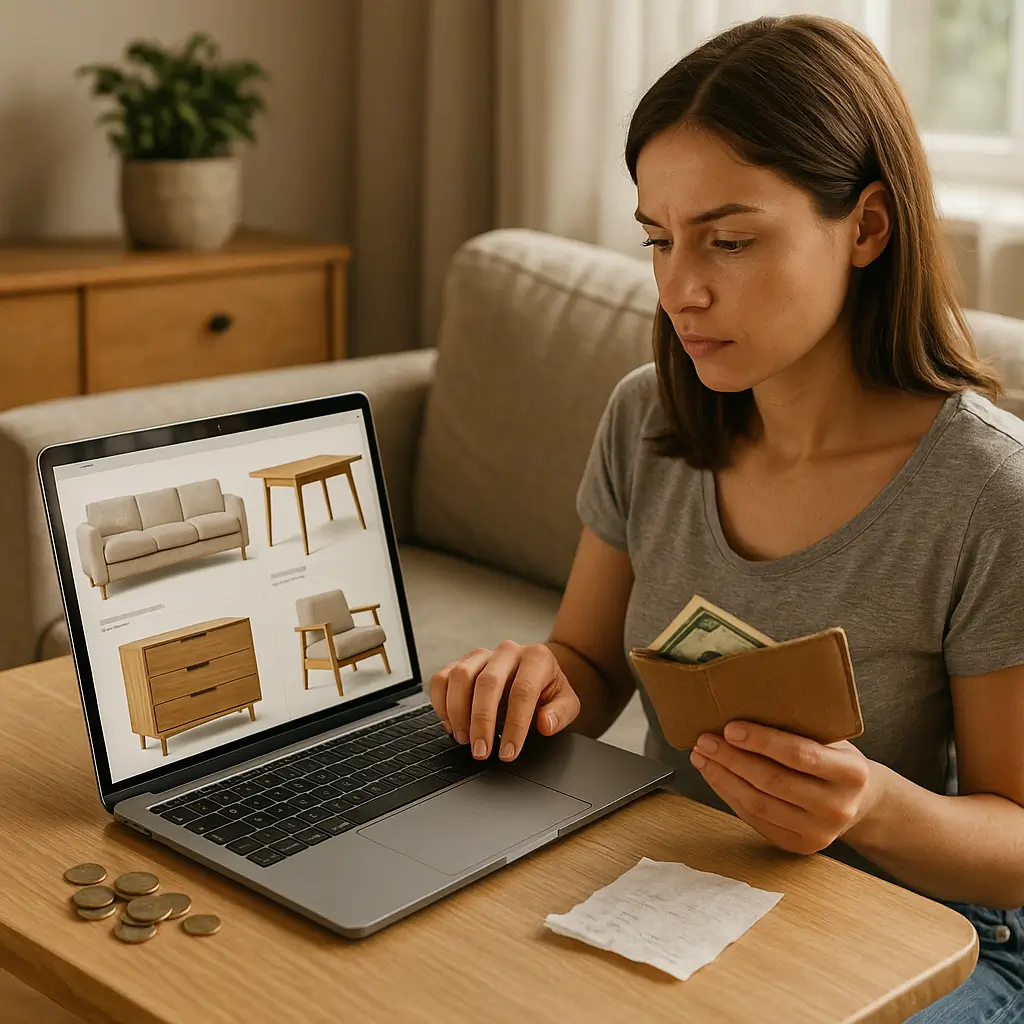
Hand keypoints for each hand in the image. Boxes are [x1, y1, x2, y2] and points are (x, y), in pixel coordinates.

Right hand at [428, 640, 580, 761]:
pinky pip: (441, 678)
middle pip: (487, 682)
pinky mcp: (461, 663)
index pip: (523, 691)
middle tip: (481, 752)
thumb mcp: (566, 702)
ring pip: (460, 676)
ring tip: (465, 739)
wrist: (536, 671)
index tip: (508, 752)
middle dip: (481, 722)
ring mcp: (481, 655)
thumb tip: (545, 724)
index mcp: (537, 658)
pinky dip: (441, 703)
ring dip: (458, 712)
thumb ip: (560, 713)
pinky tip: (451, 725)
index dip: (514, 725)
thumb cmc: (548, 689)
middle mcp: (507, 651)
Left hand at [689, 721, 884, 854]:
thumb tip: (742, 705)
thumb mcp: (831, 739)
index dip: (762, 741)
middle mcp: (838, 807)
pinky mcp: (799, 845)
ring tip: (702, 756)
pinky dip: (729, 795)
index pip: (800, 755)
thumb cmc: (834, 759)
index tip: (730, 728)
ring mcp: (819, 832)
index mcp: (851, 773)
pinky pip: (755, 819)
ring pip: (759, 803)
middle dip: (732, 759)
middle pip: (774, 782)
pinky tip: (714, 776)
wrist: (860, 801)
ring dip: (723, 778)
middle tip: (705, 739)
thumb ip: (800, 728)